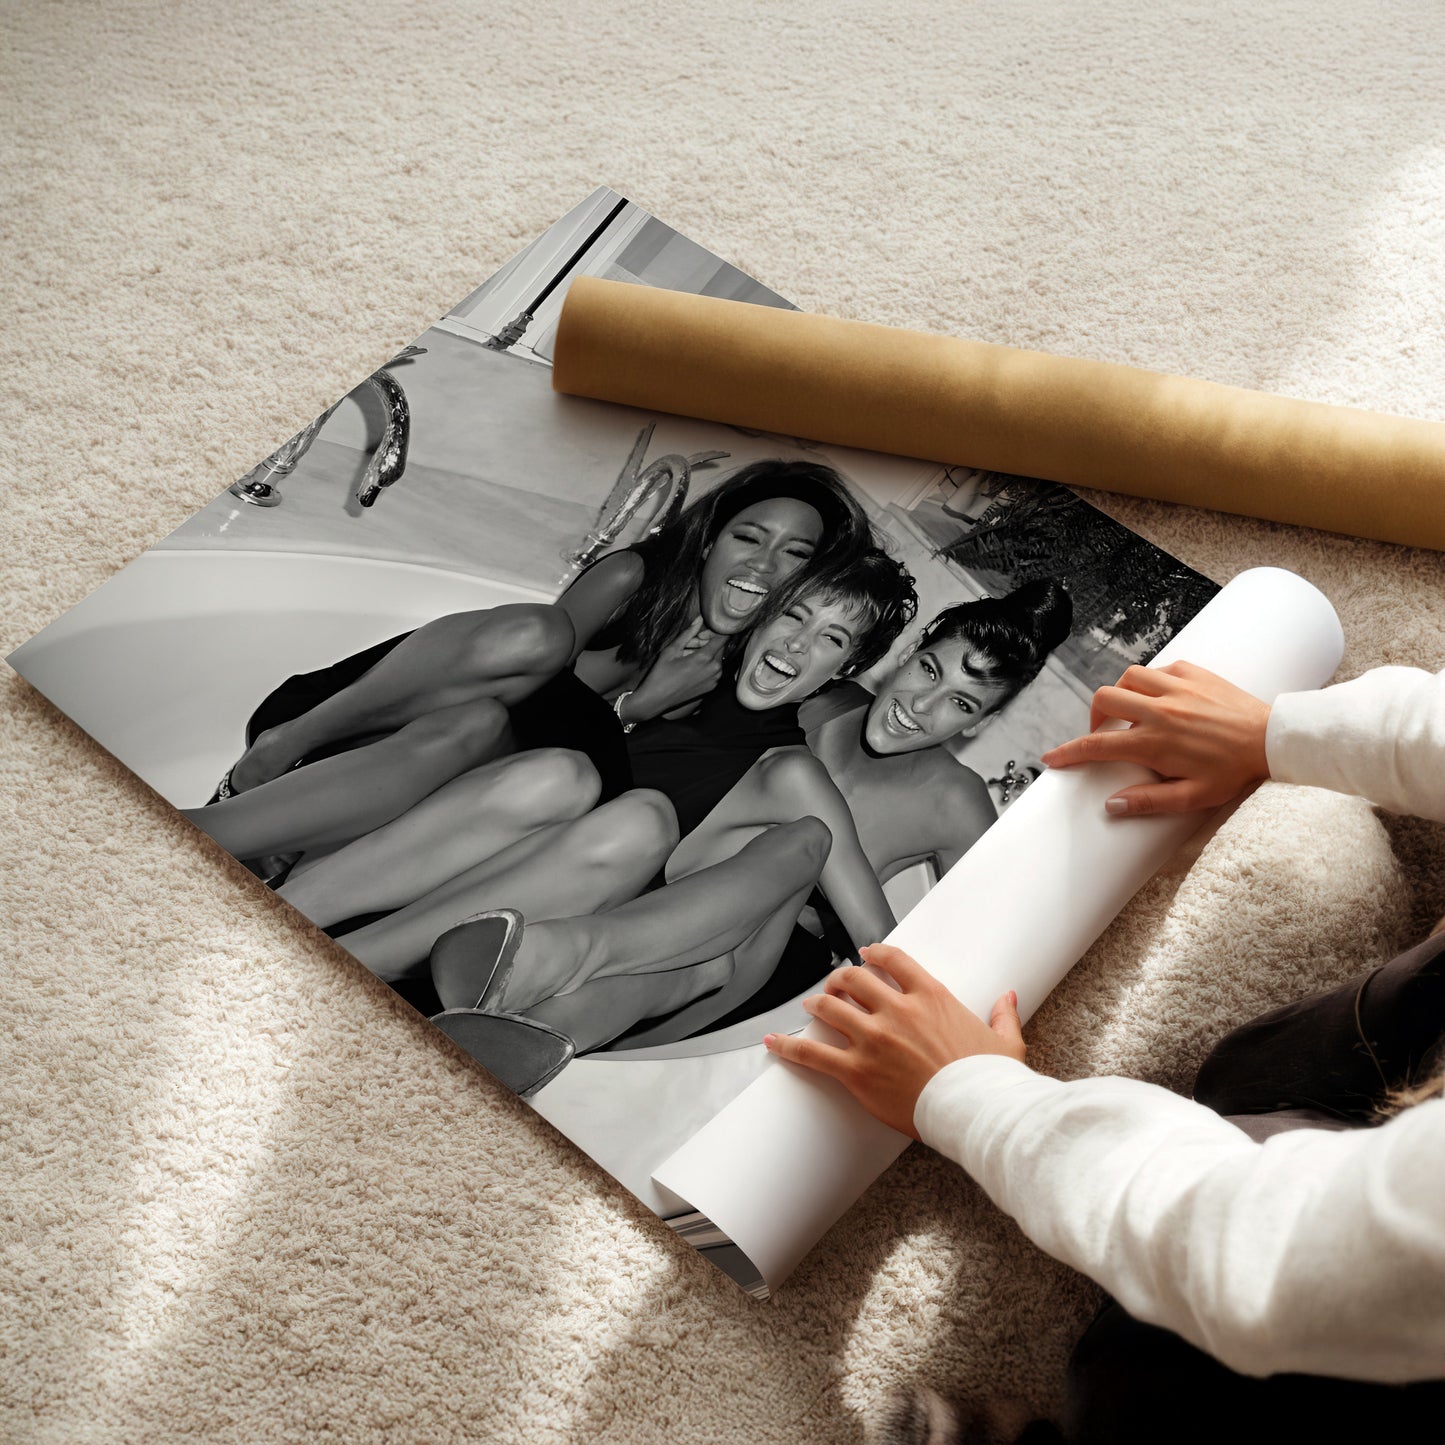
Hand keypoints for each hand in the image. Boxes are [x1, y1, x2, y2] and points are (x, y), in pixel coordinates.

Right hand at [624, 616, 727, 721]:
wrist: (657, 699)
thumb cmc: (661, 674)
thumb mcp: (672, 650)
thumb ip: (688, 634)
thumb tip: (699, 619)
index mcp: (705, 658)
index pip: (723, 638)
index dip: (715, 632)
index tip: (704, 632)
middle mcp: (714, 669)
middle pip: (720, 648)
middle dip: (709, 642)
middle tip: (690, 644)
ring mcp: (715, 680)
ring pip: (717, 659)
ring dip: (707, 654)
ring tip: (688, 656)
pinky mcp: (712, 687)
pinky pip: (715, 670)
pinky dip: (707, 665)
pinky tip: (691, 667)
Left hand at [763, 943, 1024, 1139]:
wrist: (977, 1112)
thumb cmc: (991, 1080)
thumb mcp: (1005, 1041)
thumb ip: (1002, 1015)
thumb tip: (1008, 997)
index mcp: (931, 996)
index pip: (892, 960)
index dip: (873, 953)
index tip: (865, 954)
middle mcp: (897, 1010)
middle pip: (853, 979)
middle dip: (839, 979)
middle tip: (834, 986)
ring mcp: (873, 1039)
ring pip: (830, 1008)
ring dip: (816, 1005)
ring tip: (809, 1007)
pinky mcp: (857, 1071)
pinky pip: (813, 1054)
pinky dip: (789, 1047)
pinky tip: (773, 1043)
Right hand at [1040, 660, 1270, 815]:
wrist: (1273, 740)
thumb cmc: (1234, 772)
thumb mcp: (1193, 797)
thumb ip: (1149, 801)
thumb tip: (1111, 805)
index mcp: (1155, 742)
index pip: (1097, 746)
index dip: (1069, 752)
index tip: (1052, 758)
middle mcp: (1159, 710)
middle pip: (1104, 700)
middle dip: (1094, 717)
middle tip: (1104, 734)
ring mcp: (1176, 687)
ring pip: (1127, 678)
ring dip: (1121, 694)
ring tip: (1130, 712)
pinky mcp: (1194, 673)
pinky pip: (1158, 669)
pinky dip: (1150, 681)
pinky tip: (1160, 697)